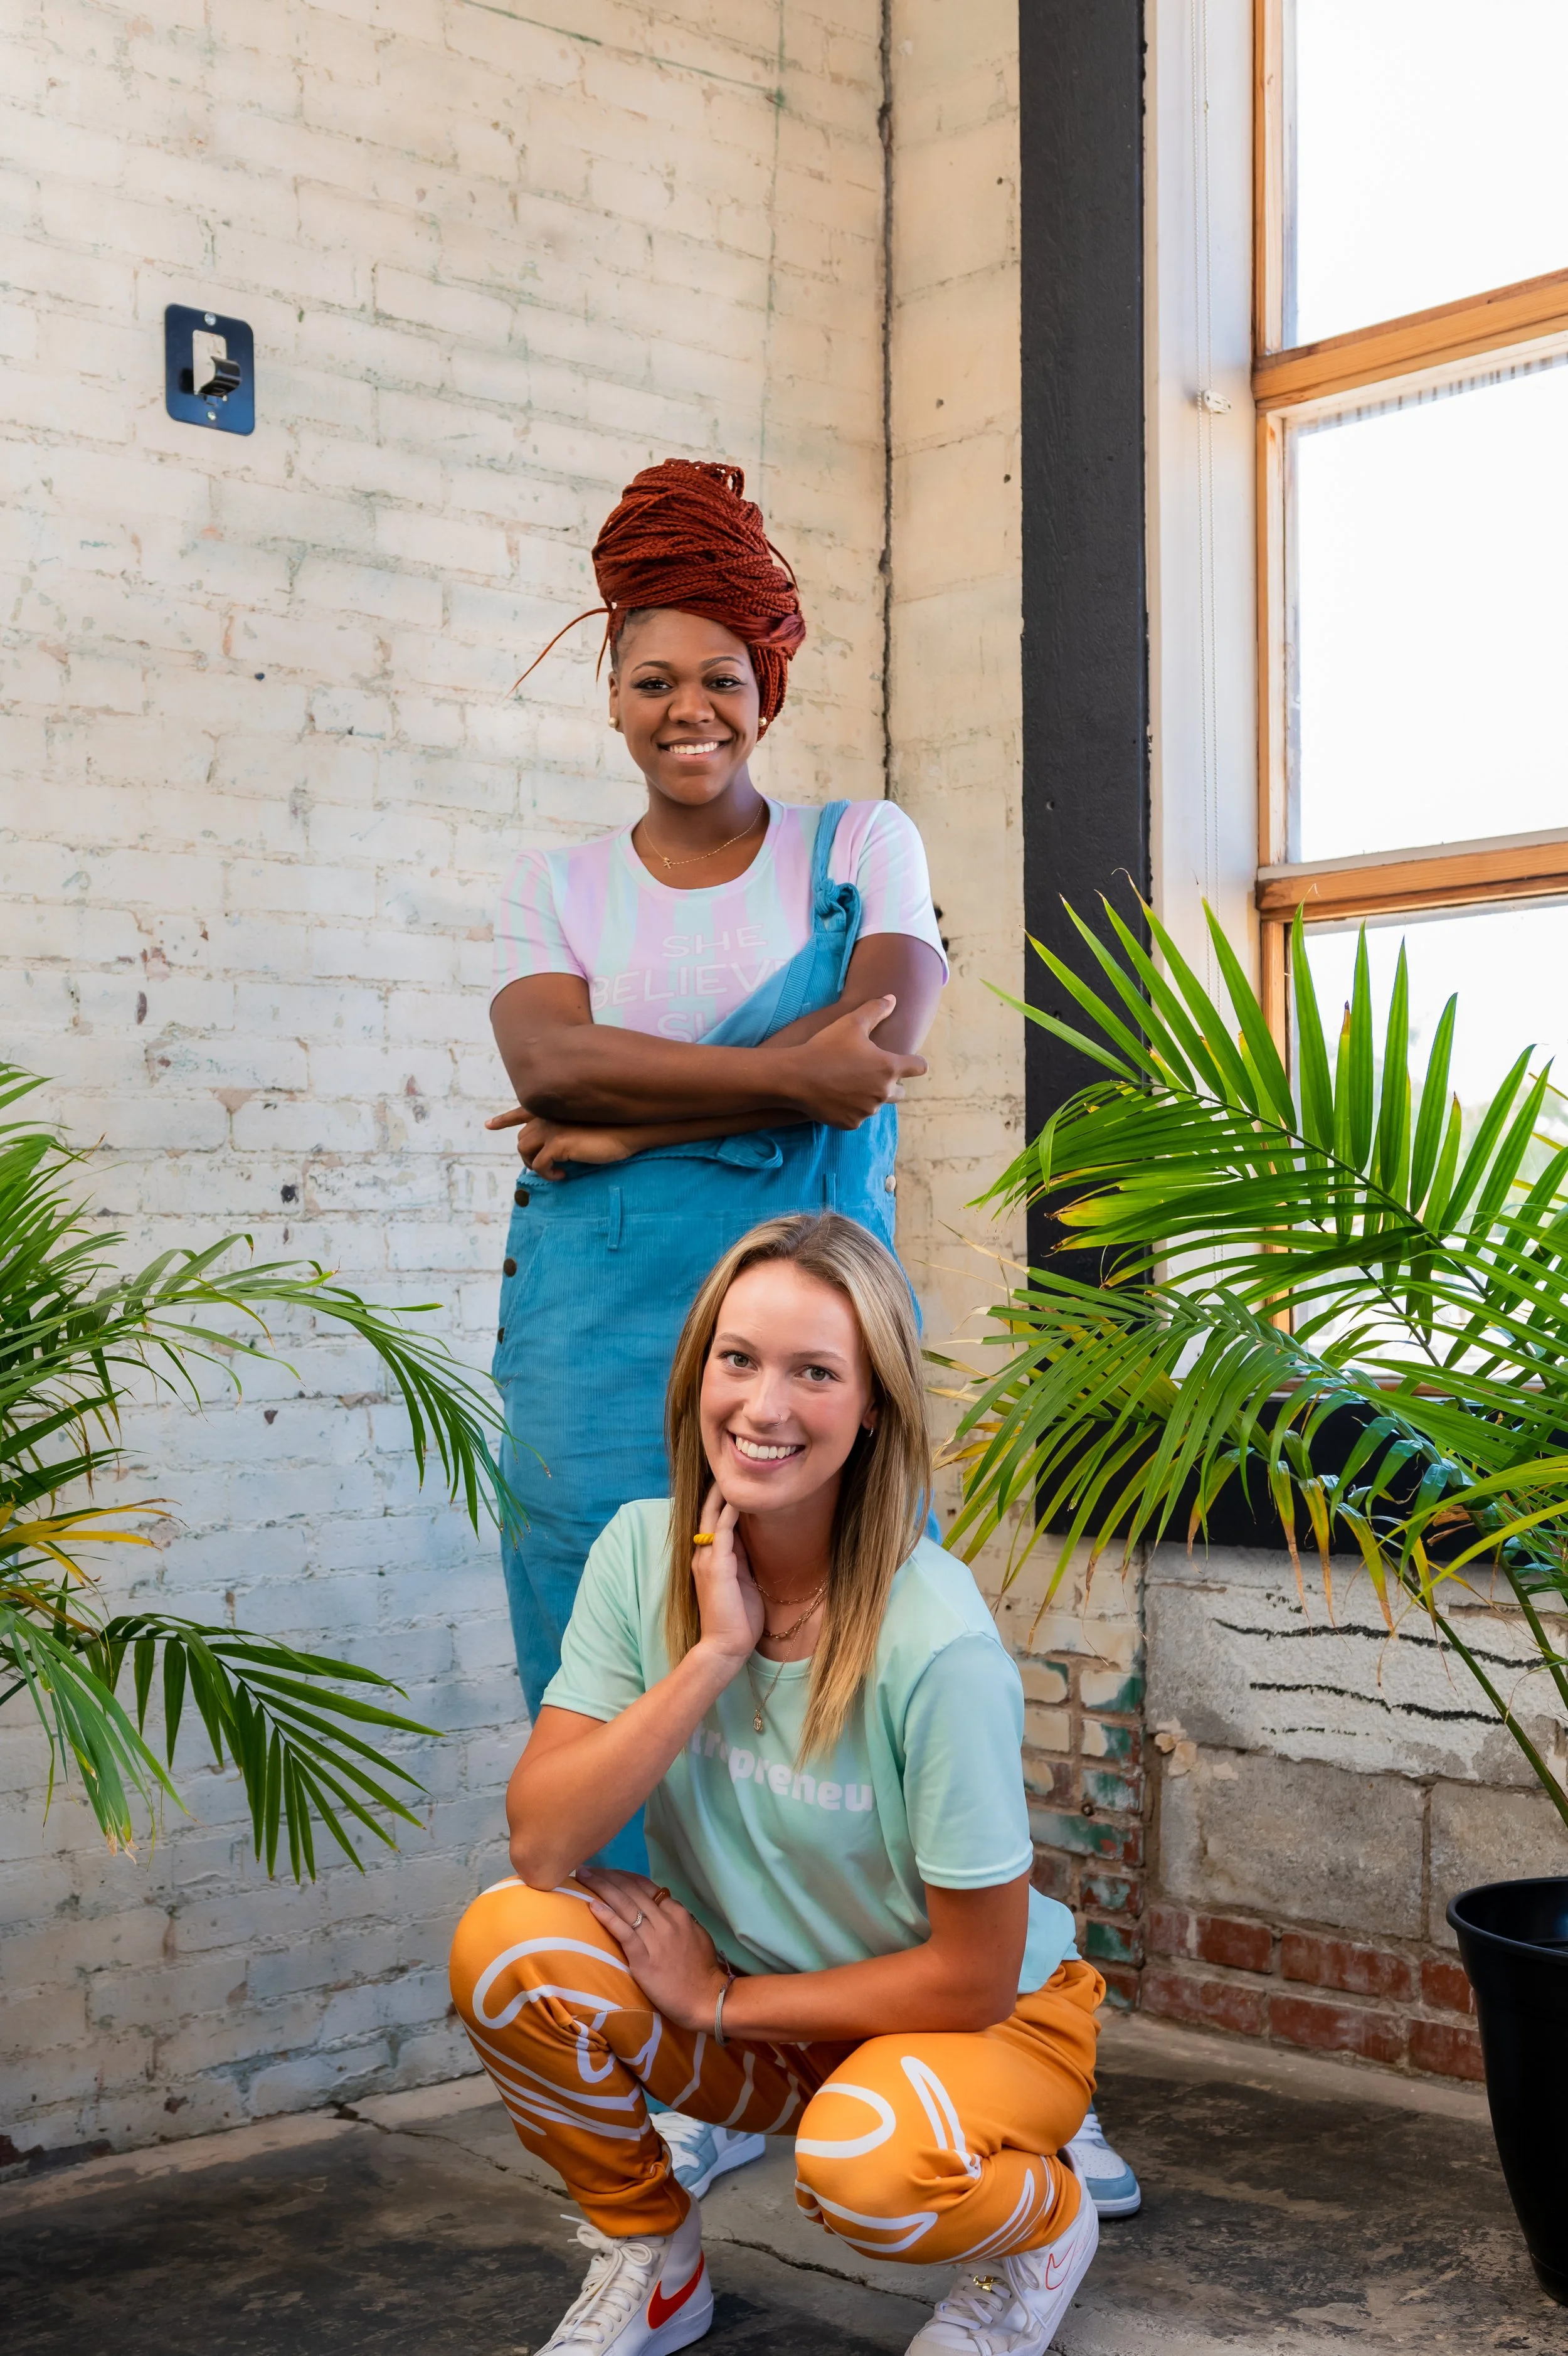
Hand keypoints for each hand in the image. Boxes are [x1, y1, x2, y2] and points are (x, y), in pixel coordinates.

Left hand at [486, 1104, 638, 1180]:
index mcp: (554, 1108)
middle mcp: (548, 1114)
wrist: (632, 1130)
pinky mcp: (557, 1142)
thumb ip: (567, 1130)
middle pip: (523, 1138)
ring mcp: (551, 1127)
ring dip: (535, 1165)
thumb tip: (555, 1152)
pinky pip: (540, 1164)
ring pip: (525, 1150)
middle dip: (529, 1155)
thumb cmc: (616, 1130)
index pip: (522, 1111)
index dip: (505, 1119)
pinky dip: (547, 1174)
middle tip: (546, 1169)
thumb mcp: (586, 1127)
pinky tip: (561, 1176)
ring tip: (553, 1172)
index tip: (489, 1125)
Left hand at [577, 1868, 728, 2032]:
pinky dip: (607, 1917)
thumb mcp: (696, 1935)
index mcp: (677, 1912)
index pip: (645, 1886)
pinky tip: (592, 1906)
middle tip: (587, 1869)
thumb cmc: (702, 1970)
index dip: (623, 1877)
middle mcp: (665, 1920)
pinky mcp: (644, 1958)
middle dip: (607, 1877)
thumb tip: (662, 1909)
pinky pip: (623, 1932)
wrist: (706, 1999)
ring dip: (602, 1888)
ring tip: (583, 1877)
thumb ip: (678, 1920)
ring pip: (625, 1906)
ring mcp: (655, 1938)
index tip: (606, 1872)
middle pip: (631, 1891)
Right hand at [692, 1485, 763, 1667]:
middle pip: (707, 1514)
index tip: (733, 1481)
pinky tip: (738, 1499)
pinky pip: (721, 1532)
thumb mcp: (742, 1582)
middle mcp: (703, 1556)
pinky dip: (729, 1513)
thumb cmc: (737, 1620)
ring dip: (722, 1496)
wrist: (725, 1647)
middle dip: (717, 1491)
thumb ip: (741, 1559)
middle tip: (727, 1467)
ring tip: (731, 1473)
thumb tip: (747, 1538)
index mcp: (708, 1560)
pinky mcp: (717, 1567)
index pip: (712, 1522)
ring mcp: (707, 1560)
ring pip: (712, 1518)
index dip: (721, 1502)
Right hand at [778, 996, 925, 1128]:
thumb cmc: (826, 1047)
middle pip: (901, 1092)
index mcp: (888, 1067)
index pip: (919, 1067)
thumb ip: (875, 1010)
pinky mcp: (851, 1123)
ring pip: (876, 1104)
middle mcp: (883, 1092)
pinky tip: (836, 1096)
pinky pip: (857, 1116)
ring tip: (848, 1083)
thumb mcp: (851, 1022)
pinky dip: (851, 1109)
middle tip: (870, 1073)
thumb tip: (892, 998)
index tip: (910, 1061)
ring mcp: (867, 1111)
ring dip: (869, 1096)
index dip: (915, 1063)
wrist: (796, 1077)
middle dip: (891, 1083)